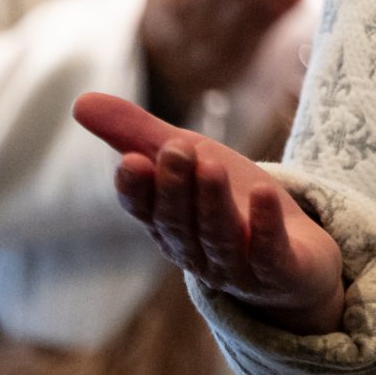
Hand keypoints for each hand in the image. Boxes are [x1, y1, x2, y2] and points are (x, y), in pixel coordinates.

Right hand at [74, 92, 346, 334]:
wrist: (297, 258)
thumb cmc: (232, 202)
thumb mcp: (192, 159)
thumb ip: (139, 134)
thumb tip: (78, 101)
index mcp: (168, 225)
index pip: (145, 211)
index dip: (137, 190)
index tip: (131, 161)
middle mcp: (196, 251)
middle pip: (179, 223)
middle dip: (176, 188)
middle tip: (177, 149)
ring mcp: (237, 267)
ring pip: (219, 237)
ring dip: (213, 202)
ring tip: (211, 165)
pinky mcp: (280, 272)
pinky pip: (269, 254)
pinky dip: (265, 226)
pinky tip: (266, 193)